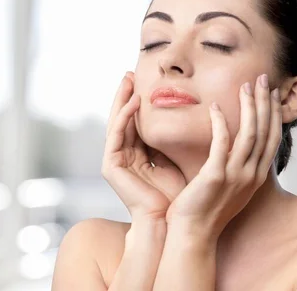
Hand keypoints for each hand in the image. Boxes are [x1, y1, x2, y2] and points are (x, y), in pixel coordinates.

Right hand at [102, 72, 186, 221]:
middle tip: (130, 74)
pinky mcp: (110, 167)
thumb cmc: (176, 194)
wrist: (168, 222)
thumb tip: (186, 117)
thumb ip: (172, 140)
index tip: (144, 81)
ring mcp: (115, 161)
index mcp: (137, 155)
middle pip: (122, 119)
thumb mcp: (175, 159)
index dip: (138, 102)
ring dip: (122, 101)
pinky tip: (133, 102)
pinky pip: (117, 136)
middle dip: (125, 96)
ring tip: (128, 80)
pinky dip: (125, 117)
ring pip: (116, 123)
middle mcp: (123, 155)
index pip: (135, 122)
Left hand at [165, 74, 281, 239]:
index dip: (273, 113)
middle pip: (265, 131)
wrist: (193, 234)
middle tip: (263, 78)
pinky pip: (221, 143)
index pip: (272, 138)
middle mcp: (251, 175)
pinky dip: (220, 122)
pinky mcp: (215, 176)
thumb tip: (238, 145)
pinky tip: (214, 107)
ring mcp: (235, 176)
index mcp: (256, 176)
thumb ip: (238, 164)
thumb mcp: (231, 185)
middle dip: (265, 102)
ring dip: (249, 107)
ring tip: (245, 86)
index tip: (271, 92)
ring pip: (249, 134)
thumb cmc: (207, 209)